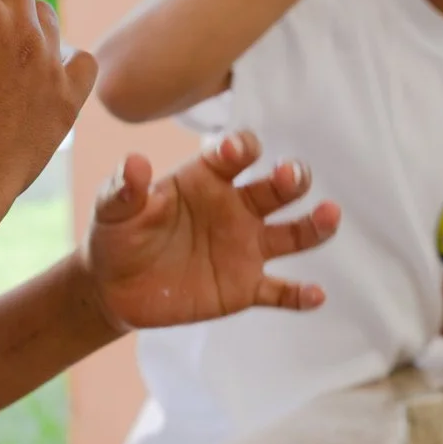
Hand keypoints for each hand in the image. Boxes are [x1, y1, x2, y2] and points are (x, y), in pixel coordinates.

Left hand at [79, 131, 339, 330]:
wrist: (114, 287)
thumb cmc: (117, 236)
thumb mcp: (112, 210)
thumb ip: (124, 188)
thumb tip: (134, 163)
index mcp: (206, 179)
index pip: (233, 155)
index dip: (239, 148)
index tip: (237, 152)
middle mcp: (235, 208)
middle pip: (275, 188)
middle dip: (289, 178)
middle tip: (291, 176)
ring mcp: (245, 248)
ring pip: (292, 234)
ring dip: (314, 225)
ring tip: (330, 216)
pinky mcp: (245, 288)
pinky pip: (280, 292)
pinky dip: (299, 295)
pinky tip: (316, 295)